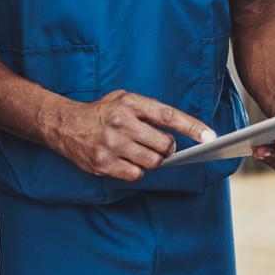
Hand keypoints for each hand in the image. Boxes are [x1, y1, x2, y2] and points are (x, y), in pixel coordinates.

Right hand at [47, 90, 216, 181]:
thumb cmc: (102, 112)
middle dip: (167, 149)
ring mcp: (111, 144)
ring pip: (152, 163)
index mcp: (130, 103)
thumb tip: (179, 133)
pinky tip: (125, 160)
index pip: (168, 116)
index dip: (192, 127)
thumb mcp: (124, 99)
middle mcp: (121, 122)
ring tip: (138, 151)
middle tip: (158, 146)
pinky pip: (136, 174)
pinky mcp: (103, 163)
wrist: (64, 125)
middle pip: (164, 145)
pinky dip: (136, 170)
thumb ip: (150, 112)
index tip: (210, 137)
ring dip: (152, 160)